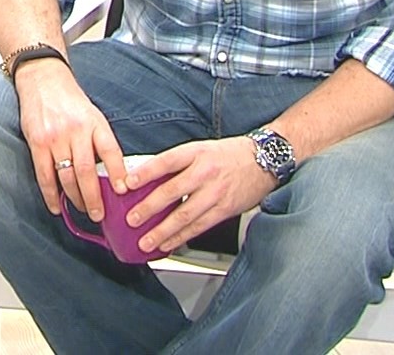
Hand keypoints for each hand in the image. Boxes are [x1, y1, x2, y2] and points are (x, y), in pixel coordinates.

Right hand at [14, 61, 128, 223]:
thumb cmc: (70, 102)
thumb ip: (100, 142)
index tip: (123, 191)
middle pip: (87, 171)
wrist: (43, 80)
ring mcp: (55, 138)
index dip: (118, 173)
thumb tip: (113, 175)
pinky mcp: (37, 143)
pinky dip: (51, 195)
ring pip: (67, 177)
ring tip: (83, 211)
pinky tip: (56, 206)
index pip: (111, 151)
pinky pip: (45, 176)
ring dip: (75, 199)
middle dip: (94, 197)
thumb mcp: (93, 115)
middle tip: (99, 215)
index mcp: (95, 123)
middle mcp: (76, 130)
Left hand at [124, 136, 278, 255]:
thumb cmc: (229, 154)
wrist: (266, 160)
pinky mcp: (225, 209)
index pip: (166, 161)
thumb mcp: (201, 149)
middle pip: (172, 191)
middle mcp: (205, 172)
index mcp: (195, 152)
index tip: (127, 183)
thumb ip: (177, 163)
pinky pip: (199, 226)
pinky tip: (168, 244)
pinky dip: (182, 237)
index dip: (145, 173)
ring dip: (163, 230)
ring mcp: (215, 192)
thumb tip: (147, 178)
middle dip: (149, 208)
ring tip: (146, 241)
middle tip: (132, 219)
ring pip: (185, 215)